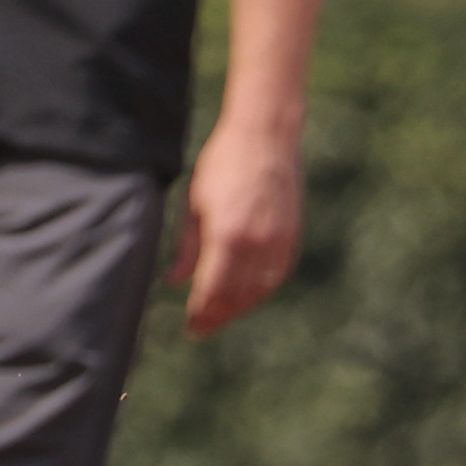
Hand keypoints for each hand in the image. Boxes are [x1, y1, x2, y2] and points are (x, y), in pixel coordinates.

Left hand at [166, 120, 301, 336]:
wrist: (265, 135)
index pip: (212, 291)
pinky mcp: (292, 236)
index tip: (190, 328)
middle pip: (235, 297)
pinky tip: (247, 296)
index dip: (200, 313)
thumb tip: (173, 282)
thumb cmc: (222, 164)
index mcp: (226, 236)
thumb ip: (186, 248)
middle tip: (201, 330)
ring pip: (259, 291)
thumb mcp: (194, 204)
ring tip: (221, 316)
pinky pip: (277, 275)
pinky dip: (261, 291)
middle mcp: (256, 244)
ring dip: (239, 308)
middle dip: (217, 316)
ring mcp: (279, 241)